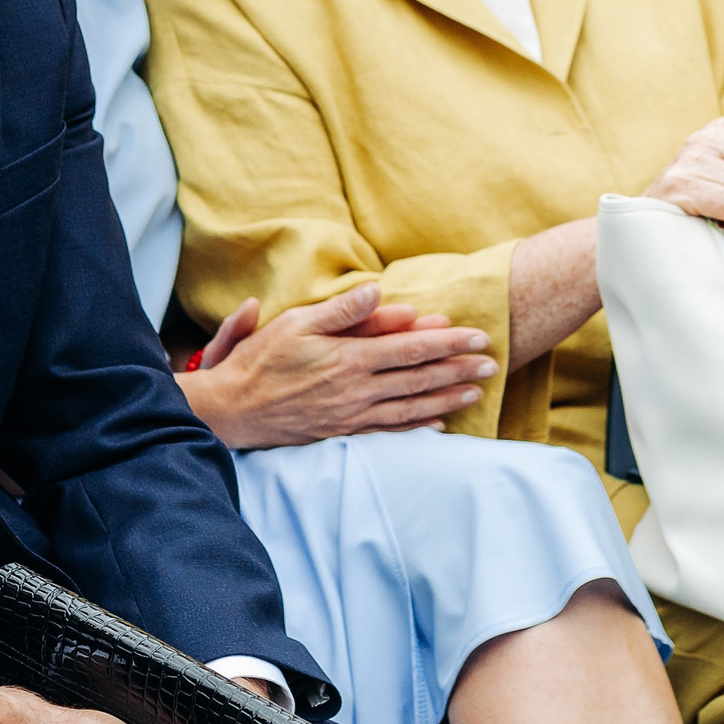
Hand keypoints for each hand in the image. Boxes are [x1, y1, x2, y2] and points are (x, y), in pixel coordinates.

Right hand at [176, 284, 495, 449]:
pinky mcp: (342, 431)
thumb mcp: (297, 322)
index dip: (447, 343)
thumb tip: (380, 291)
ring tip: (476, 391)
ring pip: (410, 406)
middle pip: (419, 378)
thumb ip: (342, 309)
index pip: (411, 349)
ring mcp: (352, 415)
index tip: (477, 336)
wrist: (232, 410)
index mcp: (350, 359)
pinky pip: (388, 430)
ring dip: (446, 398)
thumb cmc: (260, 360)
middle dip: (458, 370)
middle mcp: (357, 390)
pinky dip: (417, 427)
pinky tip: (437, 424)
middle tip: (492, 364)